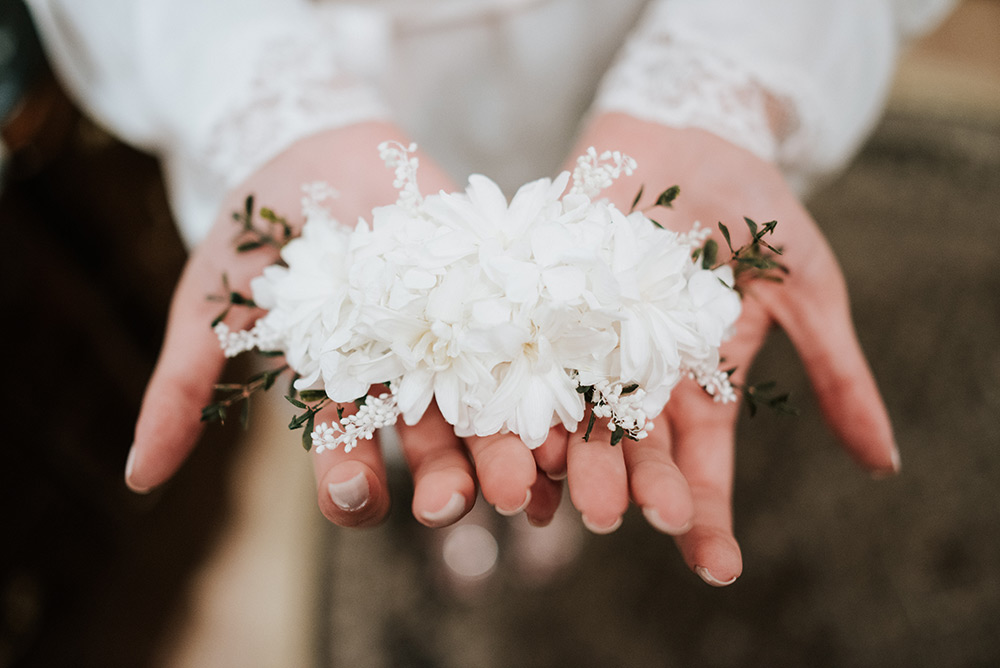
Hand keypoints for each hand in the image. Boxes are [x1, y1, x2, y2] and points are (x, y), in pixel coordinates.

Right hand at [125, 122, 553, 527]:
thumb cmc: (254, 233)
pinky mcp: (491, 289)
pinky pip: (524, 338)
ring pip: (487, 405)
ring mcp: (453, 336)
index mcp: (342, 393)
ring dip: (509, 447)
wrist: (312, 147)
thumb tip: (138, 481)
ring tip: (529, 482)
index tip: (355, 495)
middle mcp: (405, 378)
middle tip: (456, 505)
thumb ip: (181, 388)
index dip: (352, 483)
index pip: (348, 458)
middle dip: (445, 480)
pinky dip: (547, 374)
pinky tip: (570, 408)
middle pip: (432, 444)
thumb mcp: (208, 306)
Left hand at [531, 113, 898, 584]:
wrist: (694, 133)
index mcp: (698, 383)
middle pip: (631, 446)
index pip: (701, 463)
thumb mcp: (808, 288)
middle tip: (620, 521)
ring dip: (569, 453)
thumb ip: (834, 373)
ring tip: (562, 492)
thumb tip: (886, 464)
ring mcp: (590, 339)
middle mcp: (638, 375)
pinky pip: (534, 347)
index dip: (706, 512)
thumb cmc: (756, 210)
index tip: (716, 565)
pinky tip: (516, 425)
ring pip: (577, 409)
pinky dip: (526, 385)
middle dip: (629, 486)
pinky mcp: (549, 298)